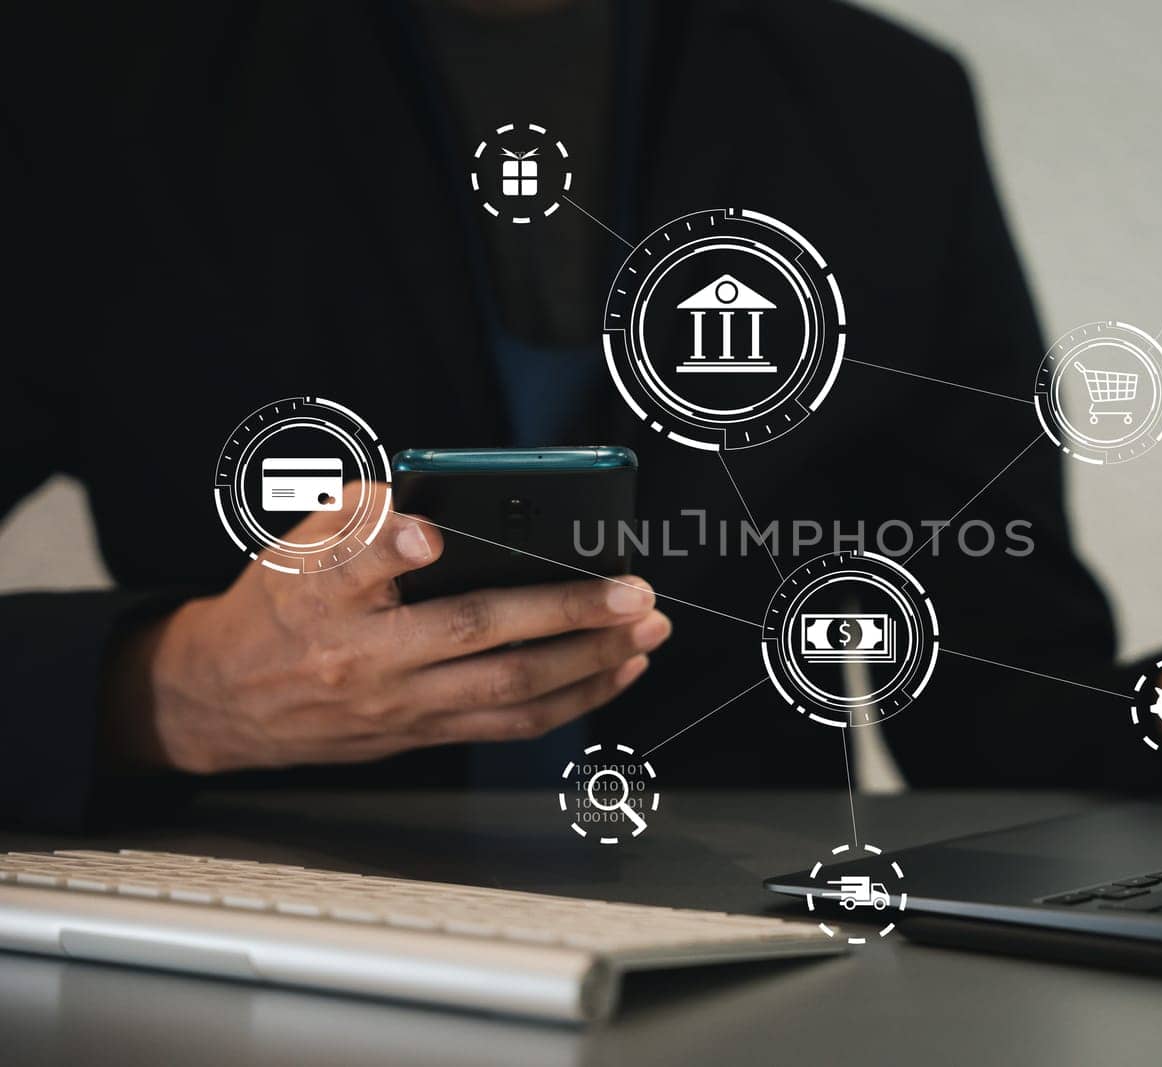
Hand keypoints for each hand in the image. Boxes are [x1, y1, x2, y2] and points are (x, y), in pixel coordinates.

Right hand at [104, 488, 669, 772]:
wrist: (225, 700)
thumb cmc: (274, 609)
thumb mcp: (291, 543)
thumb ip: (358, 513)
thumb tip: (425, 492)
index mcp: (322, 595)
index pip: (352, 564)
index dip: (392, 546)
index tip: (428, 534)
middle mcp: (366, 655)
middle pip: (474, 634)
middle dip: (566, 612)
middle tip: (631, 592)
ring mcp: (400, 703)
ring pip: (509, 688)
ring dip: (590, 661)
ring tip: (646, 631)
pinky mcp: (422, 734)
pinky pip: (510, 722)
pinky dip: (573, 699)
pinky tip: (616, 672)